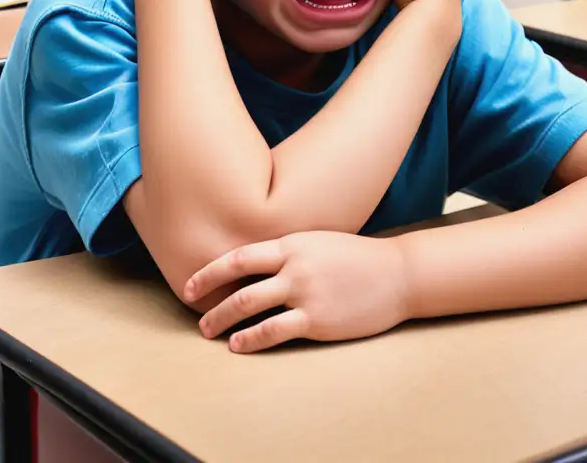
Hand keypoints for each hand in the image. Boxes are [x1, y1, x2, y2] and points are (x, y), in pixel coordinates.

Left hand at [184, 231, 407, 352]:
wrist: (397, 273)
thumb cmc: (357, 258)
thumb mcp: (318, 241)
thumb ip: (288, 251)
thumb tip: (255, 264)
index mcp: (292, 243)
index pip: (239, 255)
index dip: (210, 270)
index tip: (189, 283)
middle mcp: (294, 265)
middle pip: (238, 284)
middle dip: (210, 300)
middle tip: (195, 315)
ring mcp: (305, 293)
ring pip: (250, 307)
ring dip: (224, 322)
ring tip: (210, 332)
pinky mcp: (317, 319)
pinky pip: (274, 331)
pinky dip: (251, 339)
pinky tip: (239, 345)